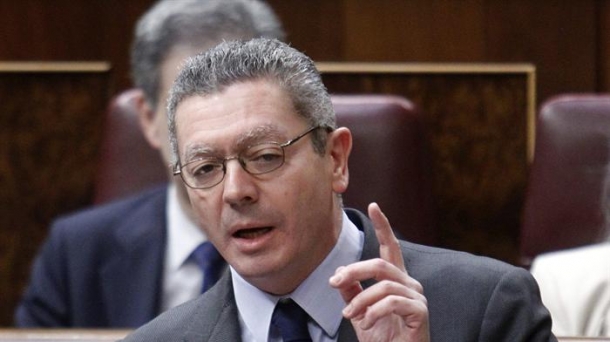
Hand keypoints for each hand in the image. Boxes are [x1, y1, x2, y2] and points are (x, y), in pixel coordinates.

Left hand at [329, 203, 429, 341]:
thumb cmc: (382, 339)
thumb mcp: (359, 313)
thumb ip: (352, 292)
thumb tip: (338, 273)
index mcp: (396, 280)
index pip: (390, 248)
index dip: (383, 226)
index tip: (373, 206)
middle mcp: (410, 284)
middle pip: (380, 265)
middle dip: (353, 271)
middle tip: (333, 283)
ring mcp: (417, 297)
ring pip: (384, 285)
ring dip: (360, 300)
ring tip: (349, 315)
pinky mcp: (420, 312)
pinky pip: (393, 302)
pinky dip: (374, 312)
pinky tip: (366, 323)